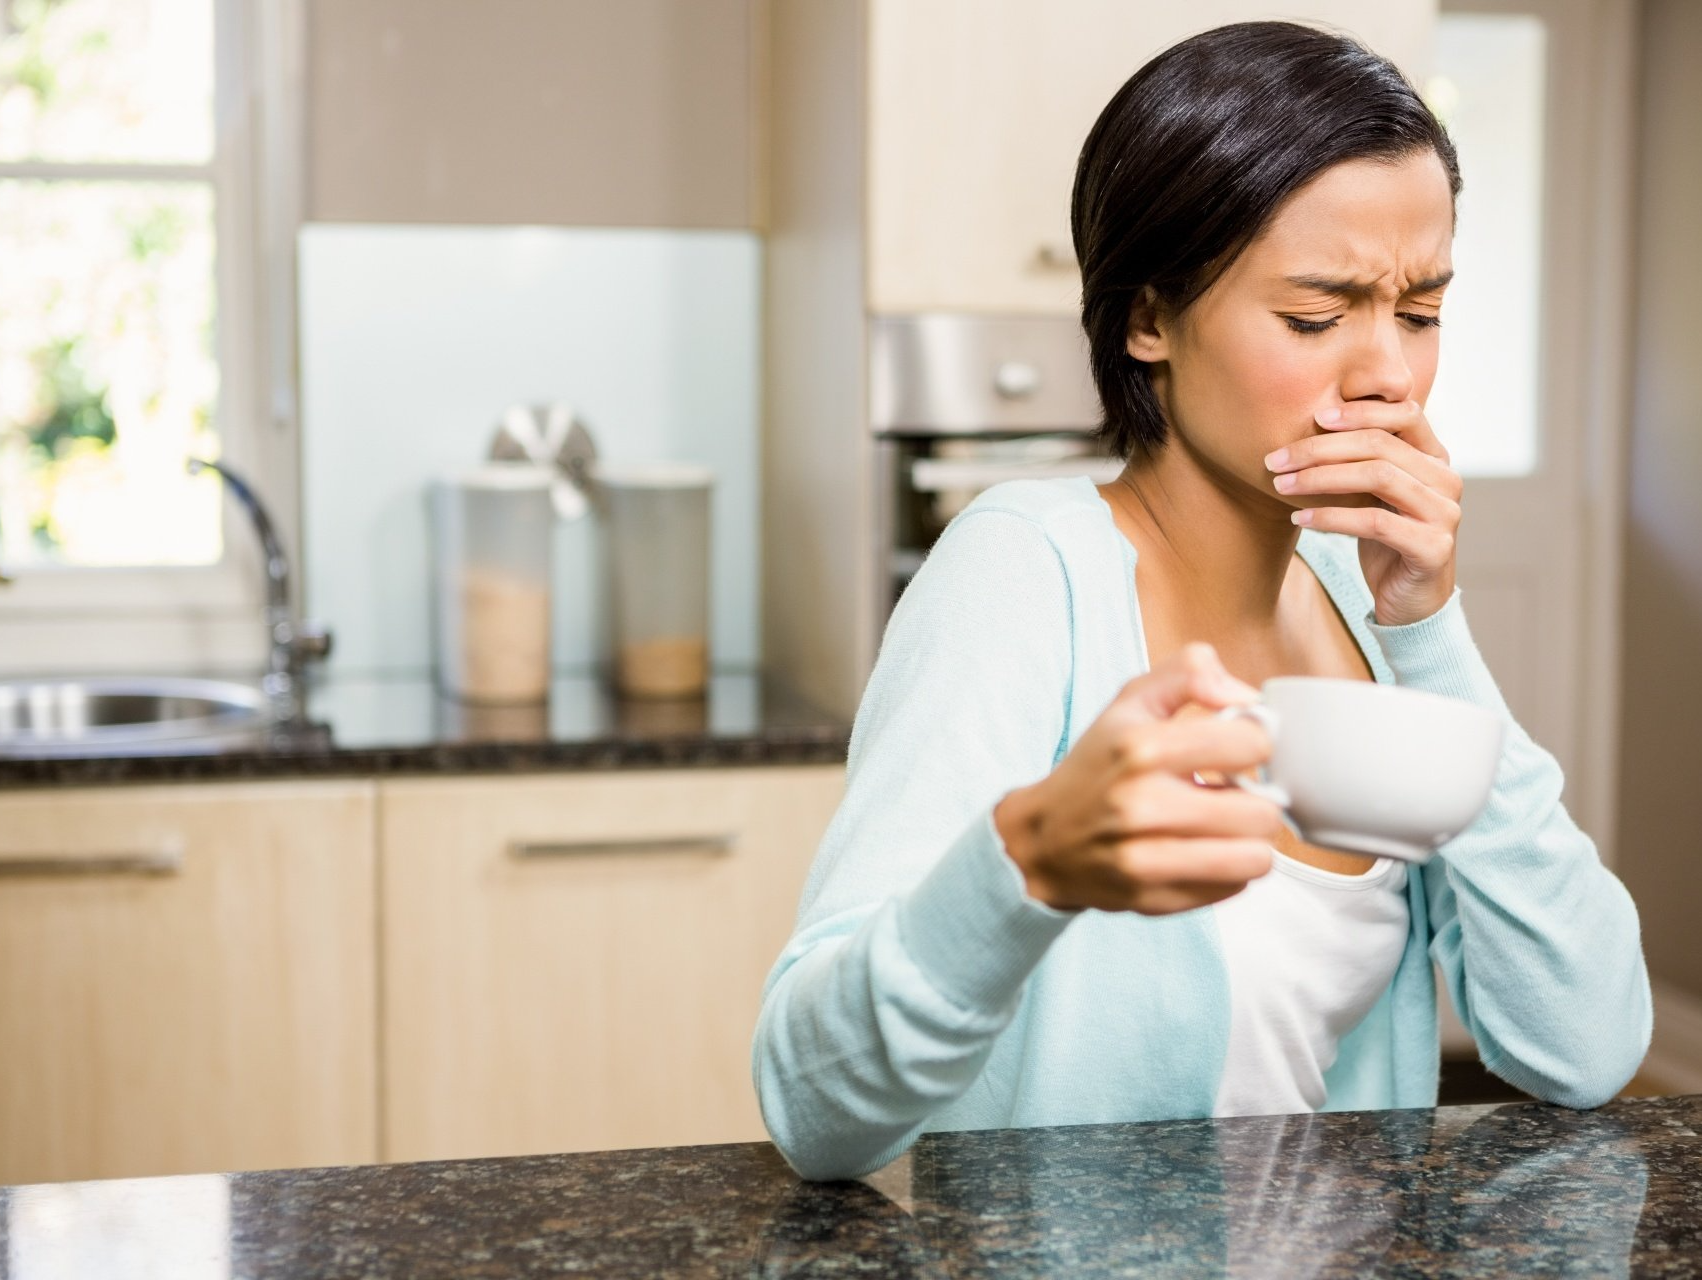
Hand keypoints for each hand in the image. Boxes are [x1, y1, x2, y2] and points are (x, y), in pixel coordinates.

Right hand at [994, 644, 1283, 913]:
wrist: (1042, 840)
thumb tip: (1247, 697)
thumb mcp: (1130, 701)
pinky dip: (1228, 870)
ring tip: (1223, 826)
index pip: (1253, 743)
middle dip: (1255, 799)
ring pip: (1256, 857)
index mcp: (1141, 747)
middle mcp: (1142, 805)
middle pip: (1262, 810)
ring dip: (1249, 840)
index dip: (1254, 742)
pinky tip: (1203, 851)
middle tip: (1229, 794)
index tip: (1235, 748)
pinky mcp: (1154, 899)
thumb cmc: (1096, 768)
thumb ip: (1190, 672)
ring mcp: (1146, 860)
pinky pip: (1234, 888)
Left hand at [1266, 399, 1462, 626]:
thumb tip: (1313, 424)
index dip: (1361, 410)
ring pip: (1378, 477)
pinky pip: (1375, 522)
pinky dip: (1332, 517)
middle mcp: (1446, 480)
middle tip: (1276, 459)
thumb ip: (1363, 461)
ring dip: (1320, 479)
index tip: (1316, 417)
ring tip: (1281, 485)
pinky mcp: (1433, 548)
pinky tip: (1301, 518)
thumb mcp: (1374, 495)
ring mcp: (1445, 514)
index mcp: (1435, 459)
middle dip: (1321, 448)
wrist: (1410, 602)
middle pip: (1381, 445)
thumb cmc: (1386, 541)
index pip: (1405, 414)